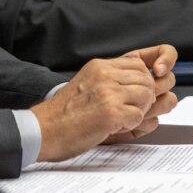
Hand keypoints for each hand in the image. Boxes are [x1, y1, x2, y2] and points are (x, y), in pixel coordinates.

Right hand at [32, 45, 177, 161]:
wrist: (44, 130)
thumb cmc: (65, 114)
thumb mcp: (88, 85)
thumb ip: (114, 80)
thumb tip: (147, 84)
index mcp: (99, 66)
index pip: (140, 62)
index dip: (149, 77)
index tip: (148, 90)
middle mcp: (104, 74)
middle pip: (147, 79)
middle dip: (146, 98)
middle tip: (131, 110)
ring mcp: (107, 92)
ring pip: (147, 95)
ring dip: (139, 111)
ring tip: (120, 119)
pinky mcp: (110, 112)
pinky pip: (139, 116)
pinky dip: (131, 125)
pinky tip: (114, 126)